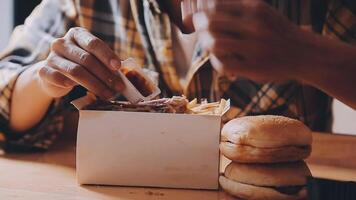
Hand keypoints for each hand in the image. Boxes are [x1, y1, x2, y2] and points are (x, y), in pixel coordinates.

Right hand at [37, 27, 123, 98]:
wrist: (54, 75)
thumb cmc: (80, 66)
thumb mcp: (94, 60)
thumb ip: (107, 64)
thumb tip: (126, 74)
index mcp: (77, 35)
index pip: (93, 43)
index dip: (107, 55)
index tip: (118, 67)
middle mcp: (62, 43)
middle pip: (87, 59)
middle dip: (105, 75)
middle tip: (118, 87)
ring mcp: (51, 56)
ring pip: (76, 71)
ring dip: (95, 84)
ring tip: (108, 94)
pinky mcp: (43, 71)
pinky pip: (57, 78)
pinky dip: (68, 84)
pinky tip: (78, 89)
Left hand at [193, 0, 320, 81]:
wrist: (306, 54)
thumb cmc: (277, 33)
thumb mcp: (262, 13)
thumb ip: (238, 9)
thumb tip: (206, 7)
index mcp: (255, 8)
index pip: (214, 5)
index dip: (200, 11)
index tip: (198, 17)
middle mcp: (254, 26)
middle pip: (210, 22)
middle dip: (199, 27)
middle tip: (199, 30)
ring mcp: (254, 48)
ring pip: (213, 43)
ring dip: (205, 44)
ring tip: (208, 45)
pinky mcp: (253, 67)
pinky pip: (222, 64)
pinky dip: (215, 61)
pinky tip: (219, 60)